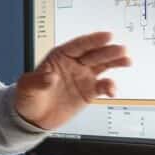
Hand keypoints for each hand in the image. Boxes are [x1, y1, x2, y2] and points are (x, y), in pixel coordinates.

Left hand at [13, 31, 130, 129]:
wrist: (33, 118)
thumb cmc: (28, 97)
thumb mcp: (27, 87)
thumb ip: (38, 81)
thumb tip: (50, 77)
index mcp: (60, 56)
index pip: (79, 45)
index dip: (93, 40)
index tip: (106, 36)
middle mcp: (74, 64)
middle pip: (94, 54)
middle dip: (108, 51)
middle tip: (121, 49)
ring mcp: (83, 77)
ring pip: (102, 66)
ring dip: (115, 62)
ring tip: (127, 61)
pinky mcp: (88, 92)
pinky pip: (102, 87)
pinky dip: (109, 87)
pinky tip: (113, 90)